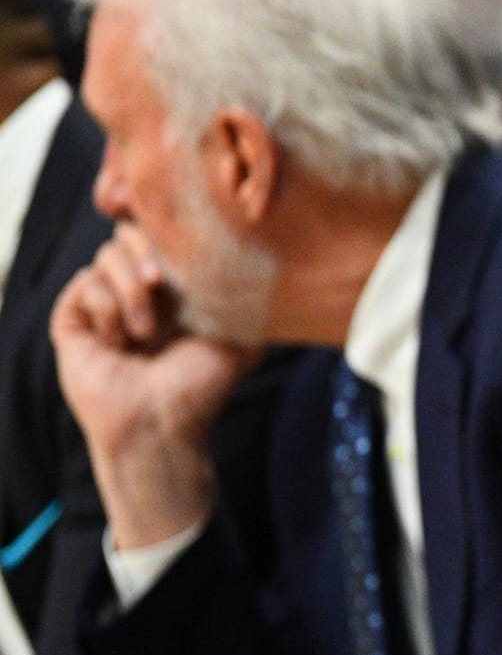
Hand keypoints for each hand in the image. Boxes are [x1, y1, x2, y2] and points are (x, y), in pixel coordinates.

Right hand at [51, 224, 255, 547]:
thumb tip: (276, 268)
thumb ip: (252, 303)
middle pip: (127, 233)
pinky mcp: (73, 321)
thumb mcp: (242, 341)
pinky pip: (84, 285)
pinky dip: (107, 309)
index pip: (162, 235)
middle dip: (145, 250)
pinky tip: (119, 341)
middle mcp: (136, 292)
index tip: (183, 243)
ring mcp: (102, 305)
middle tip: (158, 282)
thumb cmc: (202, 387)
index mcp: (173, 290)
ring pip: (104, 257)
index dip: (168, 229)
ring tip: (146, 334)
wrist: (162, 425)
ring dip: (130, 291)